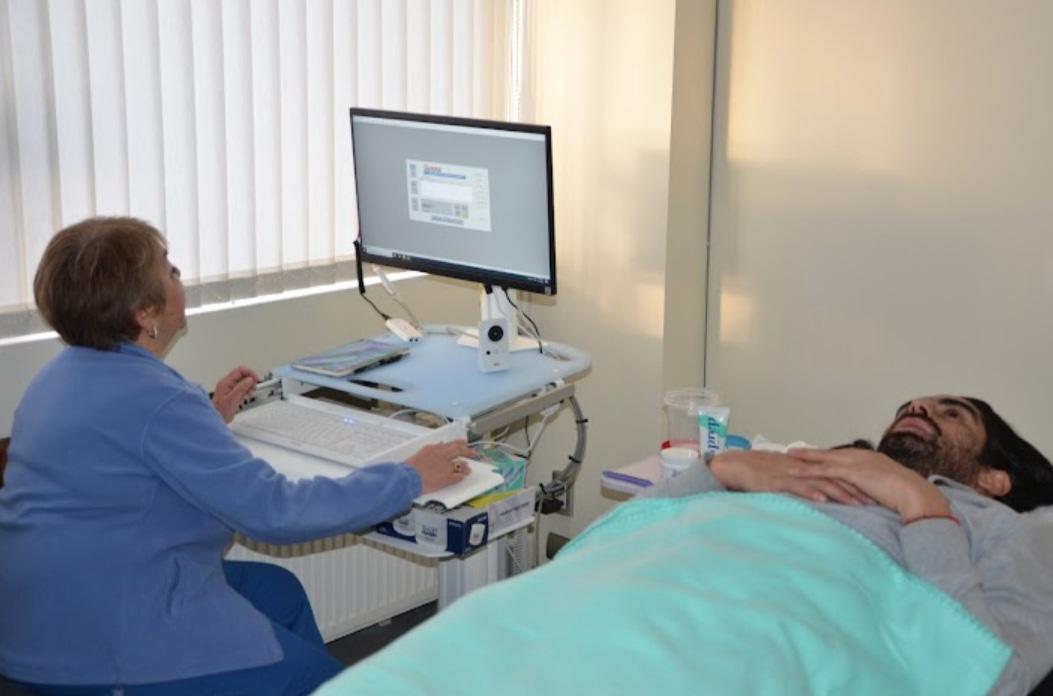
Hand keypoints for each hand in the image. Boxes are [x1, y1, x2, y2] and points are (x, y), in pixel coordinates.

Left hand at [212, 366, 258, 422]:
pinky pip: (242, 388)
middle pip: (242, 375)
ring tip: (250, 393)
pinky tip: (247, 395)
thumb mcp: (232, 399)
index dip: (249, 373)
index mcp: (226, 382)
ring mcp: (230, 388)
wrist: (217, 419)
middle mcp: (228, 383)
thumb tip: (249, 379)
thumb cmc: (221, 411)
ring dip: (249, 386)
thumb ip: (241, 388)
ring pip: (243, 381)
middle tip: (253, 388)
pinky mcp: (233, 393)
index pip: (240, 370)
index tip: (256, 379)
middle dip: (250, 380)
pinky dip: (247, 390)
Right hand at [406, 440, 475, 493]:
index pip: (449, 444)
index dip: (457, 444)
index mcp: (433, 448)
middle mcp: (442, 455)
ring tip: (468, 469)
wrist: (408, 478)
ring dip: (465, 466)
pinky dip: (460, 477)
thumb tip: (438, 446)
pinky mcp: (447, 477)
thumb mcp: (419, 455)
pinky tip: (461, 477)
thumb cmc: (409, 469)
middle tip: (473, 453)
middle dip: (467, 451)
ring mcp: (446, 466)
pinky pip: (458, 476)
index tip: (462, 444)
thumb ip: (430, 451)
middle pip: (459, 450)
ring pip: (461, 463)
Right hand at [710, 450, 874, 505]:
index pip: (834, 473)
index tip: (871, 495)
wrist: (733, 466)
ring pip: (820, 482)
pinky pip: (797, 486)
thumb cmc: (757, 474)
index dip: (854, 483)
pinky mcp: (777, 480)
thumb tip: (818, 496)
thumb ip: (801, 484)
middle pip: (833, 477)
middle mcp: (802, 468)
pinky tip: (824, 500)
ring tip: (857, 504)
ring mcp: (790, 473)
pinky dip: (811, 492)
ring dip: (839, 493)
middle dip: (854, 490)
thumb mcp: (783, 478)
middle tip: (874, 502)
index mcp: (805, 466)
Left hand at [786, 448, 950, 520]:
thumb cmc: (906, 496)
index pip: (842, 455)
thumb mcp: (887, 488)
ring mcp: (857, 462)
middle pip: (830, 453)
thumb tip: (868, 495)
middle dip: (811, 452)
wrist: (916, 495)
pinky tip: (794, 472)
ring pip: (824, 458)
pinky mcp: (853, 472)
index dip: (826, 454)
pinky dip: (808, 471)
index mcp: (870, 459)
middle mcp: (861, 456)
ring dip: (804, 457)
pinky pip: (825, 471)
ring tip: (787, 456)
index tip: (812, 453)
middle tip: (792, 449)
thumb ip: (875, 487)